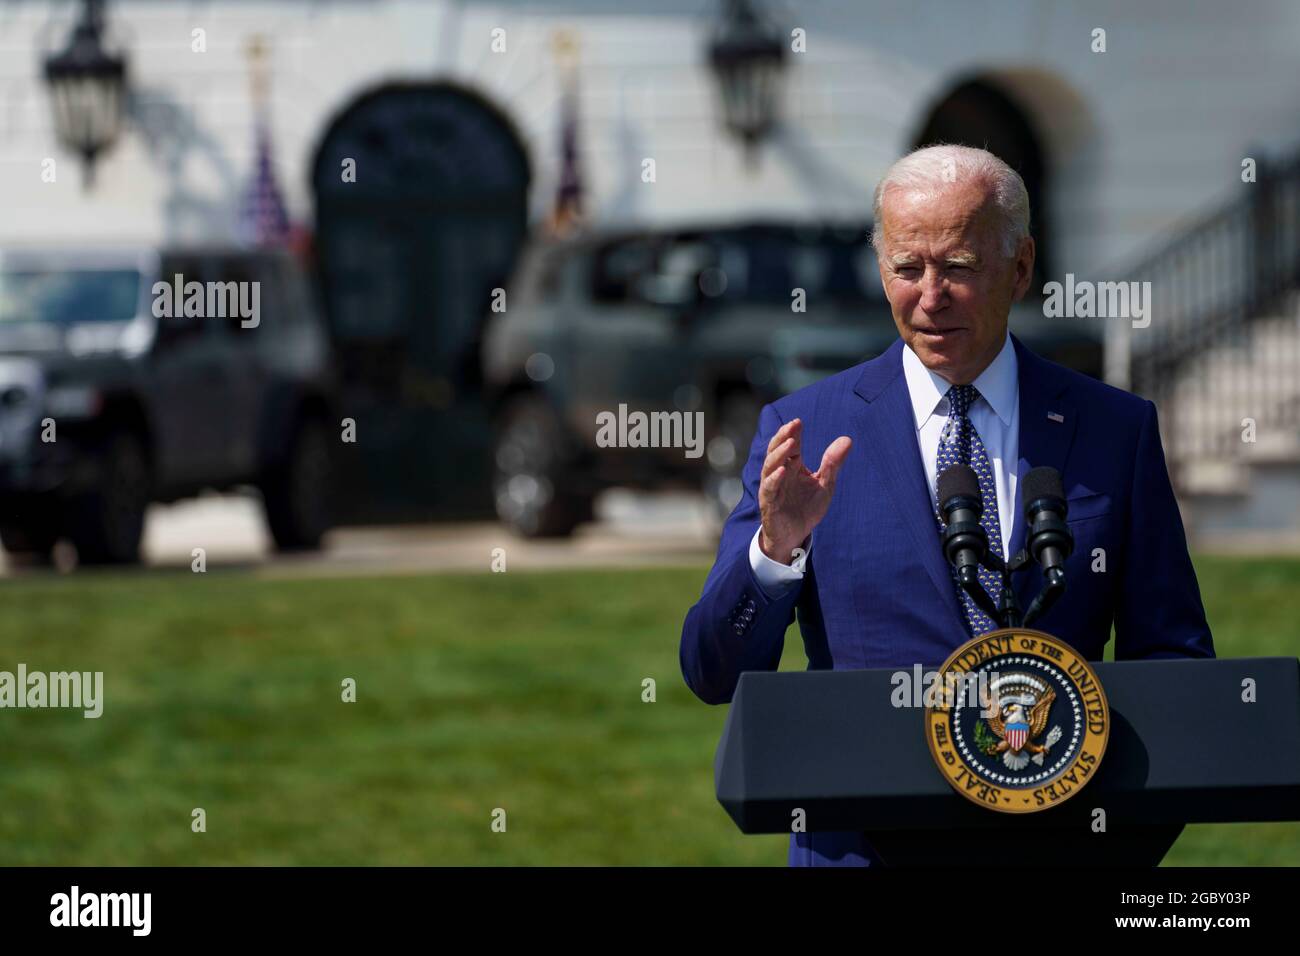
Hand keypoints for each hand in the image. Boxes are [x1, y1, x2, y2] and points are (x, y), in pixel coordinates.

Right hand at [757, 418, 851, 563]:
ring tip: (790, 442)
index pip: (790, 446)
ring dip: (779, 454)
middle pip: (776, 451)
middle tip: (792, 425)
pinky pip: (770, 489)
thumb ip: (832, 463)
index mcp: (792, 467)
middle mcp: (780, 474)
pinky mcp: (770, 504)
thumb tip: (847, 439)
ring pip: (770, 466)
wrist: (795, 536)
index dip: (793, 433)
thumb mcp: (825, 484)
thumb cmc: (806, 507)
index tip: (798, 422)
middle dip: (783, 437)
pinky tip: (783, 470)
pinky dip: (775, 479)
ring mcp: (772, 488)